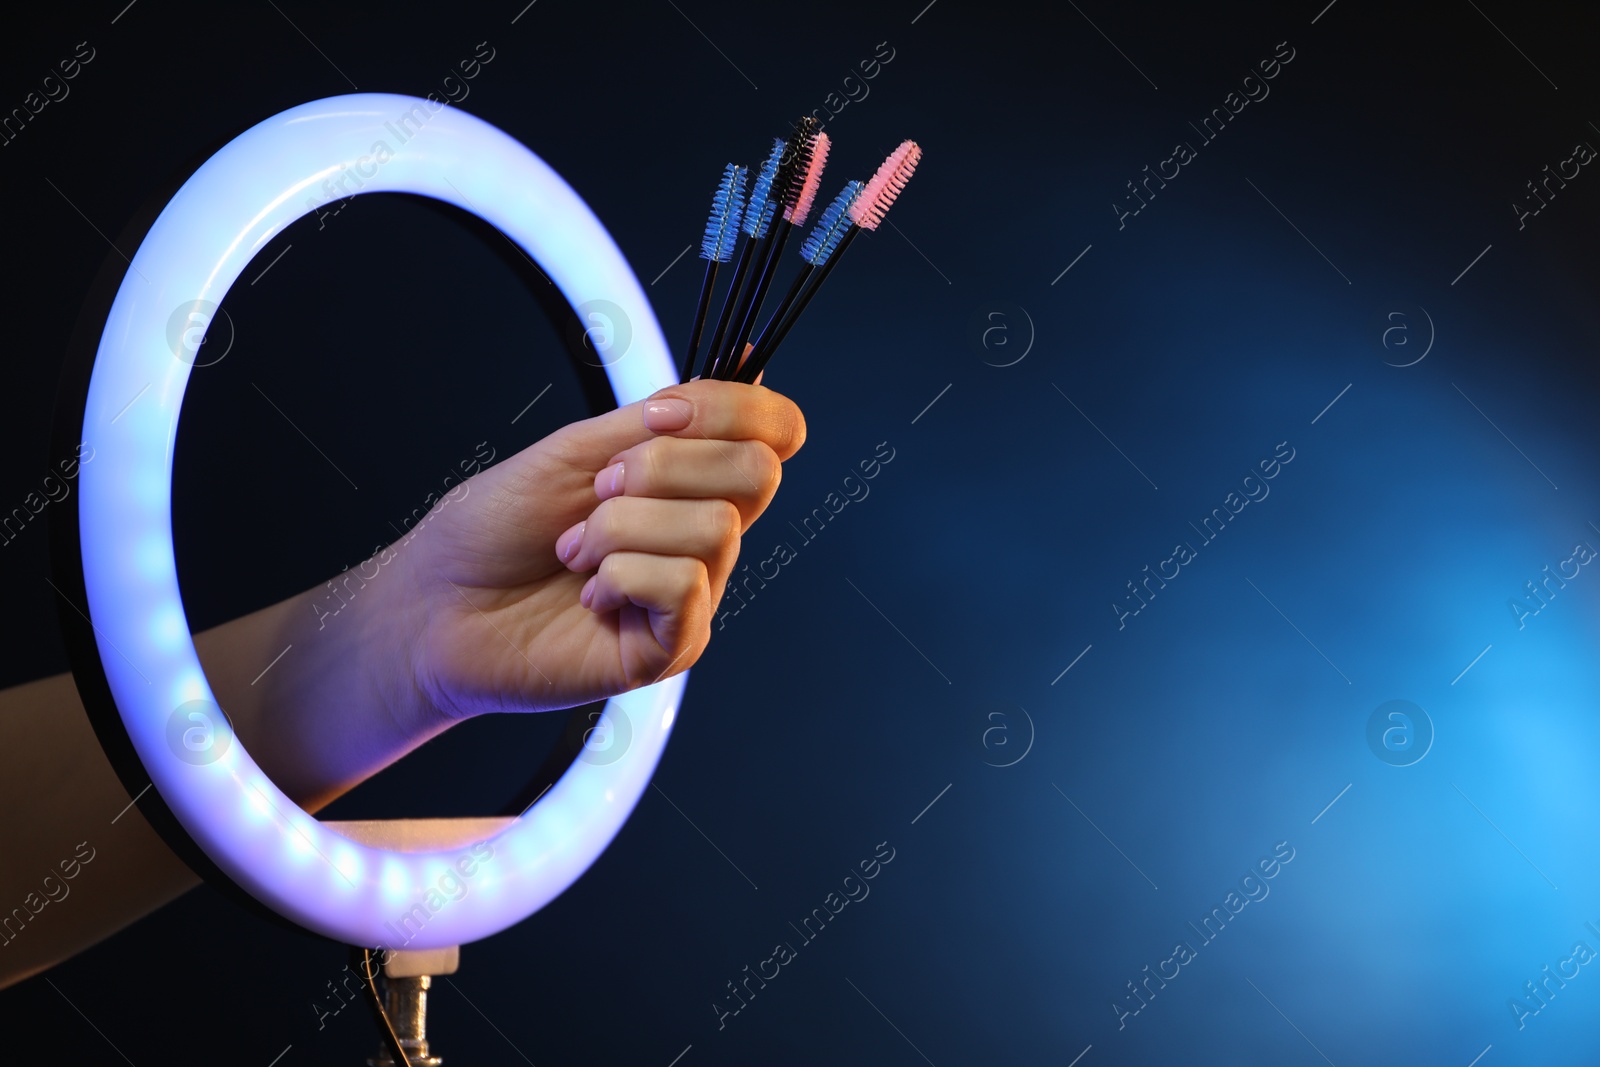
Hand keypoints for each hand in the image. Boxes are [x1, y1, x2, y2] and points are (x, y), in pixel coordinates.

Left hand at [387, 378, 804, 724]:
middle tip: (599, 490)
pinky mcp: (671, 647)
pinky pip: (683, 586)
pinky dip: (623, 574)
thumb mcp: (578, 451)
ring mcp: (692, 594)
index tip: (659, 414)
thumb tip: (742, 363)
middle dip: (664, 466)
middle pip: (757, 473)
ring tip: (577, 551)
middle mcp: (701, 536)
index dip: (734, 409)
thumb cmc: (493, 530)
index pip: (774, 433)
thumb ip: (660, 420)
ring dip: (623, 527)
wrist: (435, 604)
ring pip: (715, 528)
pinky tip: (590, 593)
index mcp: (689, 482)